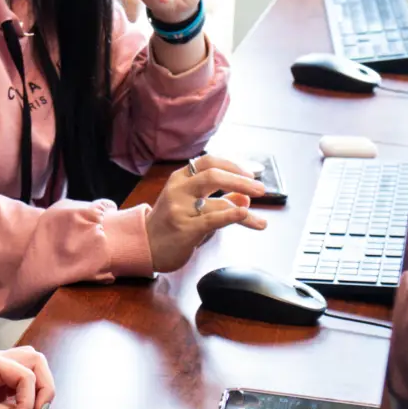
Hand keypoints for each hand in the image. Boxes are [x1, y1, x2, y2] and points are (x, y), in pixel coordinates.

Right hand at [143, 154, 265, 270]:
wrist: (146, 245)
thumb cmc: (170, 223)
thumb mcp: (191, 205)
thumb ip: (218, 200)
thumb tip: (246, 197)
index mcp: (180, 178)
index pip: (209, 162)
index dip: (233, 165)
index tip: (251, 173)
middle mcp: (178, 190)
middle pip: (213, 175)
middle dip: (240, 181)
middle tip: (261, 189)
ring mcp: (180, 209)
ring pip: (217, 202)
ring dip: (245, 212)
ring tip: (261, 222)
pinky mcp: (184, 229)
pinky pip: (212, 219)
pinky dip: (231, 215)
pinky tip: (244, 214)